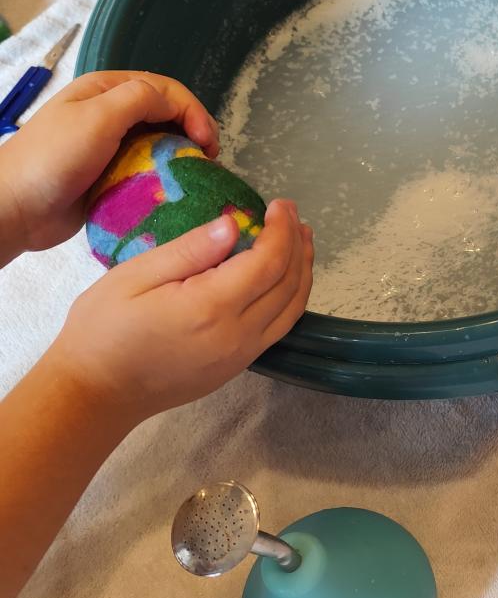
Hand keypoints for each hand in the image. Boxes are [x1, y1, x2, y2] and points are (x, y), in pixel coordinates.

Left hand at [0, 71, 219, 257]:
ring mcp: (109, 145)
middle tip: (209, 158)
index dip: (192, 110)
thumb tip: (175, 103)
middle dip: (192, 131)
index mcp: (105, 90)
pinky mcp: (110, 175)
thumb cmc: (53, 159)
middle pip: (165, 113)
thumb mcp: (98, 118)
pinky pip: (146, 170)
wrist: (15, 208)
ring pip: (158, 142)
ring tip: (197, 174)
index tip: (207, 142)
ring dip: (180, 155)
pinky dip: (164, 177)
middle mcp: (109, 113)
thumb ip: (140, 99)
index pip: (164, 89)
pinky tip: (174, 189)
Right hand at [48, 199, 312, 425]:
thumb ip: (188, 250)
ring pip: (291, 310)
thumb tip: (231, 224)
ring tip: (300, 241)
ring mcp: (240, 356)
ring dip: (302, 272)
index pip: (268, 262)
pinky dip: (290, 298)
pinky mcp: (236, 367)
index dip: (281, 230)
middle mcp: (237, 335)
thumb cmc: (103, 330)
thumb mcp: (134, 277)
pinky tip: (283, 280)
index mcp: (211, 307)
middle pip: (288, 285)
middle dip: (297, 245)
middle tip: (292, 215)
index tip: (280, 204)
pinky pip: (278, 328)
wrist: (96, 393)